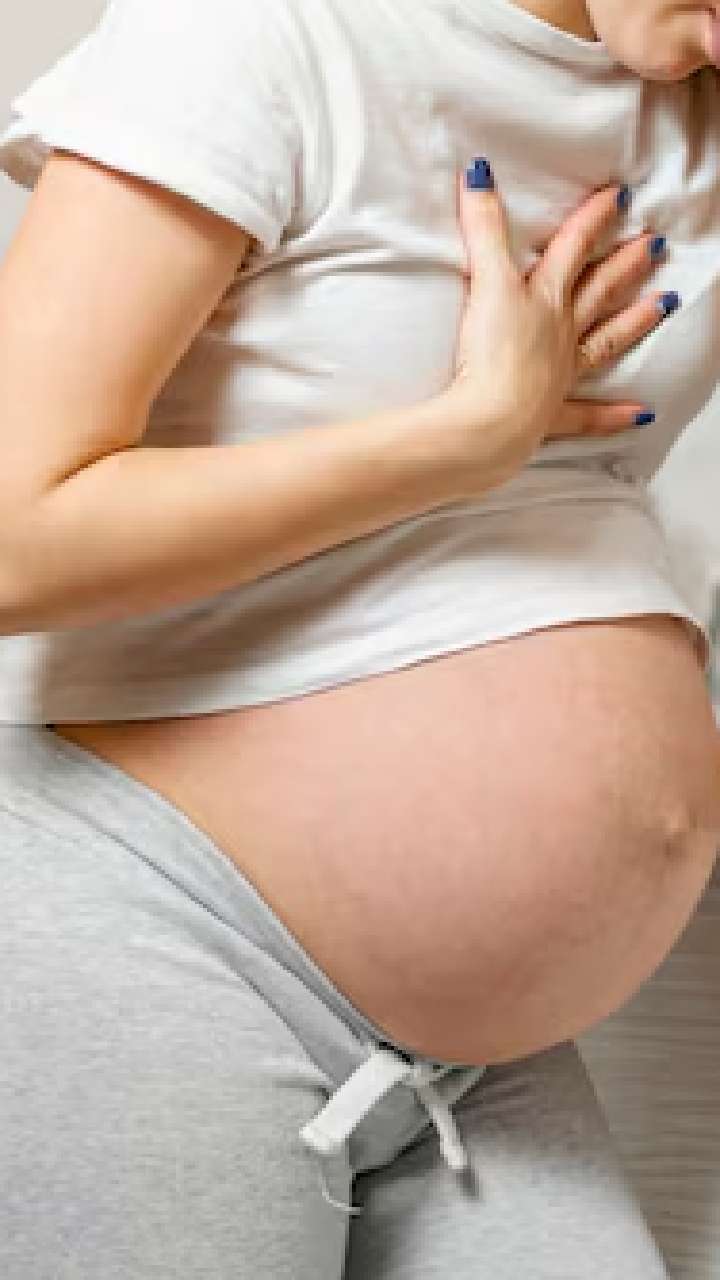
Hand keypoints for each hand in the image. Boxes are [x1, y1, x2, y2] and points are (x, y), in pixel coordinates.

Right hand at [440, 158, 676, 492]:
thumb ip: (482, 229)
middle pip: (600, 289)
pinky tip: (641, 415)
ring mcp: (561, 374)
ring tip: (665, 304)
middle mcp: (561, 332)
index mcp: (544, 299)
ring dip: (636, 322)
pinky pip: (589, 416)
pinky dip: (615, 416)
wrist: (488, 423)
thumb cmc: (489, 356)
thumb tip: (480, 173)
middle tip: (656, 243)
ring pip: (606, 341)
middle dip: (627, 264)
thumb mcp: (483, 282)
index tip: (619, 196)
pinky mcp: (551, 415)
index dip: (593, 219)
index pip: (573, 248)